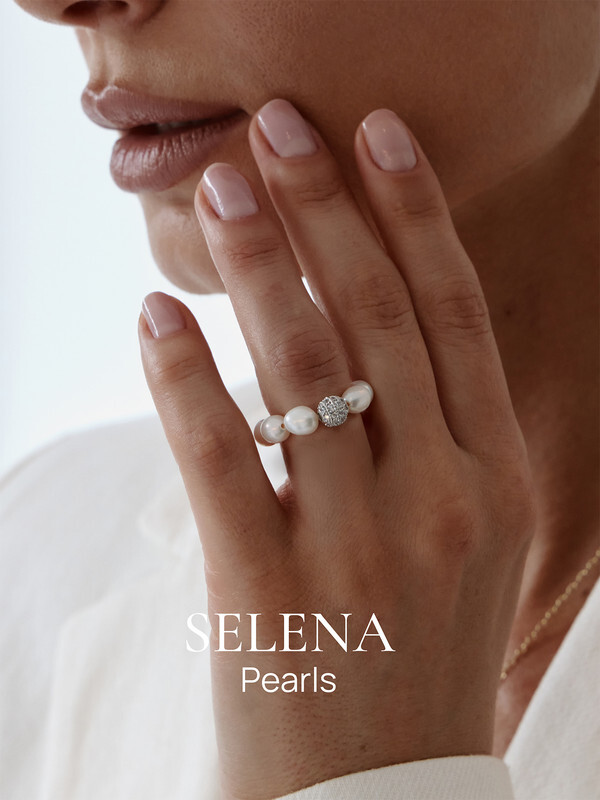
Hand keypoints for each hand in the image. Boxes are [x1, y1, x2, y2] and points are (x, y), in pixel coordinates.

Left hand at [138, 100, 534, 799]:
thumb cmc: (419, 649)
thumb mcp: (468, 543)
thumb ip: (437, 438)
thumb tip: (370, 326)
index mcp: (499, 481)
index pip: (457, 316)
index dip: (415, 214)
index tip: (379, 134)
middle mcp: (444, 502)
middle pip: (380, 318)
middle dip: (327, 207)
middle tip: (279, 127)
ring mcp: (360, 547)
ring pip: (304, 369)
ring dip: (257, 264)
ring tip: (220, 188)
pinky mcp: (271, 592)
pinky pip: (222, 455)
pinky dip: (184, 374)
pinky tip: (157, 311)